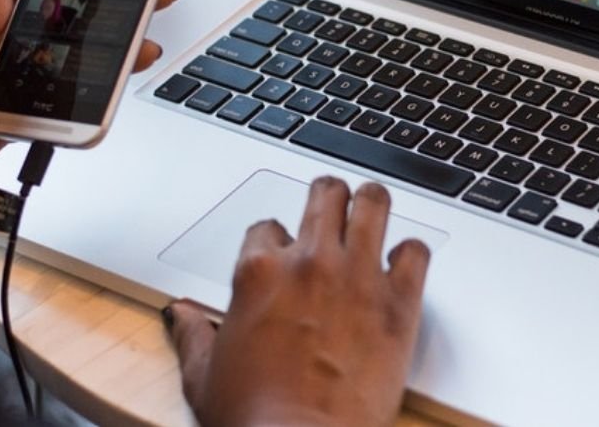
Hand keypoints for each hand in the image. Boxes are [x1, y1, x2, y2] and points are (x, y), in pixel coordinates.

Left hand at [0, 0, 178, 163]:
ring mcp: (17, 77)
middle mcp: (10, 36)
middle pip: (81, 20)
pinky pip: (65, 108)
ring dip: (118, 54)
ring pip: (82, 64)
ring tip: (147, 43)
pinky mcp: (20, 115)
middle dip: (122, 9)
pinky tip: (115, 85)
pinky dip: (91, 101)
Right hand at [165, 178, 431, 426]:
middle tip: (334, 207)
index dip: (276, 240)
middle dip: (328, 197)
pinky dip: (412, 253)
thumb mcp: (203, 375)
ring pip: (373, 203)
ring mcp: (357, 276)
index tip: (283, 253)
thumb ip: (194, 335)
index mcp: (258, 272)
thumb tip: (182, 315)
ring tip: (372, 210)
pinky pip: (416, 251)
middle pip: (325, 194)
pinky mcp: (398, 302)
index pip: (267, 227)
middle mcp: (309, 262)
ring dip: (372, 204)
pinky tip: (404, 264)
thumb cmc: (253, 418)